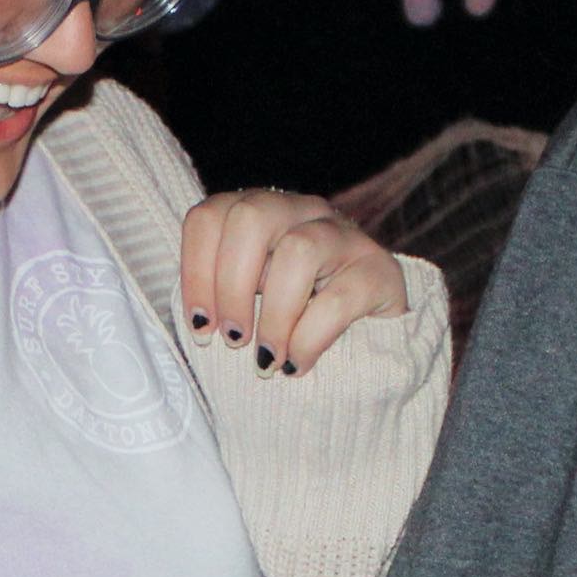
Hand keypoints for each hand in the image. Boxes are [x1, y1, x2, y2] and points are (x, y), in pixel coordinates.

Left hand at [178, 190, 407, 375]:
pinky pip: (338, 297)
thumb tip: (199, 321)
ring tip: (266, 358)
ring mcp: (345, 235)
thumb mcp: (250, 304)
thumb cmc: (292, 326)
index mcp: (260, 213)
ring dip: (274, 315)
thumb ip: (222, 296)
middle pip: (252, 218)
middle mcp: (301, 211)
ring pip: (298, 251)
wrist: (369, 349)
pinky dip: (309, 338)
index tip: (200, 325)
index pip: (210, 216)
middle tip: (233, 338)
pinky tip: (297, 365)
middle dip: (232, 285)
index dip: (196, 271)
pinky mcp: (380, 270)